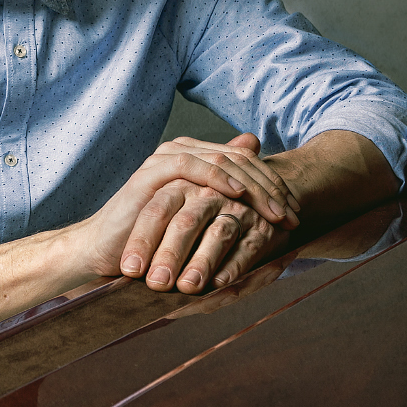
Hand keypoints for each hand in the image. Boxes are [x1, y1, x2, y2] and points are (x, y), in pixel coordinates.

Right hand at [67, 136, 280, 286]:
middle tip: (291, 215)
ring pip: (221, 161)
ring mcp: (166, 160)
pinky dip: (218, 176)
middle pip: (239, 161)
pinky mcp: (152, 172)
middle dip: (270, 188)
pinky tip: (238, 194)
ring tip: (274, 211)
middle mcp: (183, 153)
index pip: (246, 164)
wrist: (111, 253)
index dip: (274, 186)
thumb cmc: (156, 242)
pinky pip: (191, 165)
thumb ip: (228, 200)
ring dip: (253, 187)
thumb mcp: (200, 223)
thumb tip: (264, 187)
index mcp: (197, 159)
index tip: (295, 214)